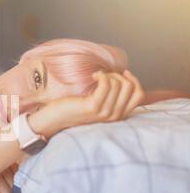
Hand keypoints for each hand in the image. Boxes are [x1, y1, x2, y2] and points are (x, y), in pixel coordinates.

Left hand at [28, 70, 145, 137]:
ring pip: (119, 84)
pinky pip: (107, 84)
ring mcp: (104, 113)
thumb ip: (111, 96)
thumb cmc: (73, 108)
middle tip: (103, 76)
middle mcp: (114, 116)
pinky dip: (102, 75)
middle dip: (118, 76)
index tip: (122, 73)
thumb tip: (124, 78)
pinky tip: (93, 76)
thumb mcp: (97, 102)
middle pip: (130, 87)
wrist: (53, 120)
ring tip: (96, 77)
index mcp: (118, 116)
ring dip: (108, 75)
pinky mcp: (93, 107)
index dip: (133, 80)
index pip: (139, 95)